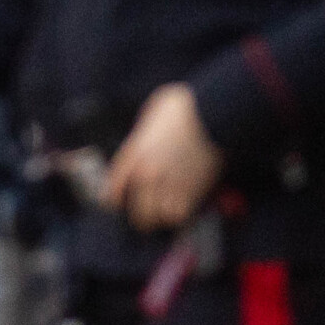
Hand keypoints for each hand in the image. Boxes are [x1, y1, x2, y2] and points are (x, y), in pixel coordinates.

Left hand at [102, 83, 223, 232]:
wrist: (210, 113)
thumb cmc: (181, 108)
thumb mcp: (151, 117)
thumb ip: (143, 136)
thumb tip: (145, 143)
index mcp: (135, 154)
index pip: (114, 188)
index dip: (113, 200)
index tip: (116, 203)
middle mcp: (149, 173)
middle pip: (139, 212)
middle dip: (141, 217)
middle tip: (146, 216)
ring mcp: (172, 184)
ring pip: (160, 217)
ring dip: (162, 216)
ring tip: (164, 212)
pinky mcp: (194, 189)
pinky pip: (181, 214)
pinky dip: (180, 214)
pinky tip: (181, 207)